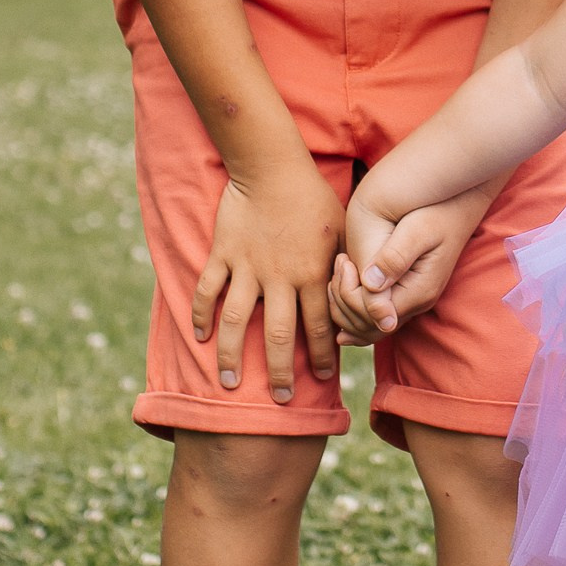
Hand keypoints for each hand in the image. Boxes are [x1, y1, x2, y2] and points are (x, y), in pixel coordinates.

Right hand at [191, 156, 344, 399]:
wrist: (272, 166)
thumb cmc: (313, 197)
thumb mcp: (342, 231)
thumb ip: (347, 265)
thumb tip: (363, 295)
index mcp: (312, 274)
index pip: (320, 326)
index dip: (323, 355)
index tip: (326, 379)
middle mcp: (280, 277)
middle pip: (277, 335)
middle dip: (279, 372)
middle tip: (281, 399)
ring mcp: (248, 268)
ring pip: (236, 322)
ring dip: (232, 356)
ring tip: (229, 384)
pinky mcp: (224, 255)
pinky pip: (209, 291)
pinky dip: (202, 315)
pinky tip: (201, 337)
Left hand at [333, 183, 490, 338]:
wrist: (456, 208)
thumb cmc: (436, 213)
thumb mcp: (417, 230)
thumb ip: (394, 258)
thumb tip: (370, 285)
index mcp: (418, 292)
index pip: (372, 315)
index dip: (349, 294)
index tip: (345, 260)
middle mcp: (415, 303)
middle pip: (367, 326)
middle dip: (342, 300)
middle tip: (340, 262)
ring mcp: (410, 301)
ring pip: (367, 325)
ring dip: (344, 303)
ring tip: (341, 266)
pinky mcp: (404, 293)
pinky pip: (374, 316)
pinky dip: (352, 307)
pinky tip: (342, 285)